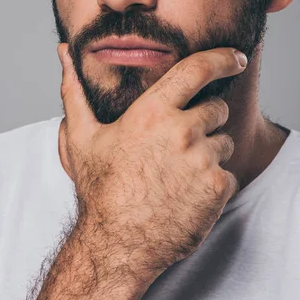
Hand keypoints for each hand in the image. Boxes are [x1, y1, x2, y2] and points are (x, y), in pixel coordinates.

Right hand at [57, 44, 246, 273]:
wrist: (117, 245)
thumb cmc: (100, 189)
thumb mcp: (82, 136)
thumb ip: (75, 90)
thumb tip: (62, 54)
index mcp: (152, 112)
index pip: (197, 69)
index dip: (222, 58)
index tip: (237, 57)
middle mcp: (181, 131)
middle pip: (217, 108)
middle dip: (206, 119)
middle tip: (179, 143)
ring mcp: (202, 160)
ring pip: (225, 142)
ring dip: (210, 152)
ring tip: (179, 172)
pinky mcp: (216, 188)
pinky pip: (229, 174)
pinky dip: (214, 182)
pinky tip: (187, 193)